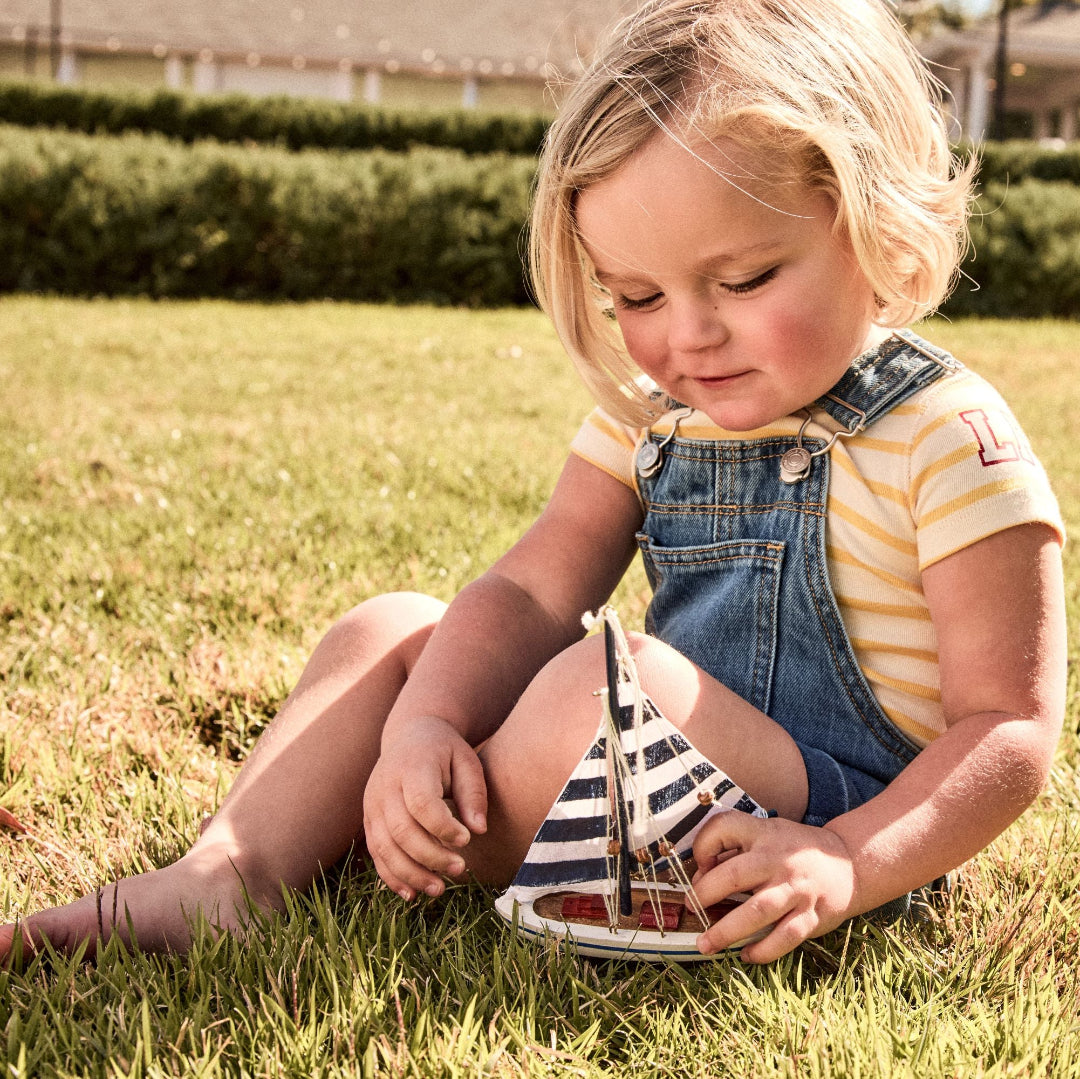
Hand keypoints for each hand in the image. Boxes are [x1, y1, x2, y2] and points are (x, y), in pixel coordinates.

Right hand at [363, 716, 487, 900]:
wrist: (410, 737)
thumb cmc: (445, 751)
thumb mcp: (466, 761)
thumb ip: (473, 793)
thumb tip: (478, 830)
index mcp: (412, 766)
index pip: (421, 803)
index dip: (442, 827)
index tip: (466, 840)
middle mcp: (385, 786)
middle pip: (401, 830)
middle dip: (430, 856)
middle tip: (460, 869)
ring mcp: (372, 805)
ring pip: (384, 847)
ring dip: (410, 873)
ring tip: (439, 890)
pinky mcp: (369, 820)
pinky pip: (376, 853)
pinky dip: (391, 876)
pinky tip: (412, 894)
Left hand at [690, 813, 858, 962]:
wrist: (849, 863)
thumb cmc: (794, 849)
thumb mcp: (767, 833)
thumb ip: (736, 848)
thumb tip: (700, 876)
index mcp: (764, 833)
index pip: (724, 828)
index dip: (703, 846)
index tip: (699, 865)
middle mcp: (779, 859)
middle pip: (734, 876)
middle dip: (705, 895)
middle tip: (691, 908)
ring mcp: (797, 889)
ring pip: (757, 912)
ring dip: (726, 931)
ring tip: (705, 944)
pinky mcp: (812, 915)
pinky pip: (784, 937)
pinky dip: (762, 950)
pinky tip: (745, 954)